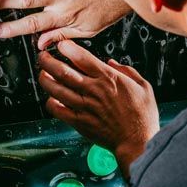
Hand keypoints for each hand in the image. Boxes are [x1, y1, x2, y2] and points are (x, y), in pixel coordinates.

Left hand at [38, 40, 158, 174]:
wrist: (137, 142)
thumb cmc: (142, 116)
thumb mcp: (143, 86)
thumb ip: (127, 71)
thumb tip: (112, 63)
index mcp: (109, 79)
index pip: (82, 58)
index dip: (68, 48)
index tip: (61, 45)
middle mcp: (94, 91)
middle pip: (63, 71)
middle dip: (48, 61)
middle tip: (43, 57)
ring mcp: (84, 107)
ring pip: (56, 89)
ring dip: (45, 79)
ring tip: (42, 74)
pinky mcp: (79, 122)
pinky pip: (58, 110)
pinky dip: (51, 102)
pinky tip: (52, 98)